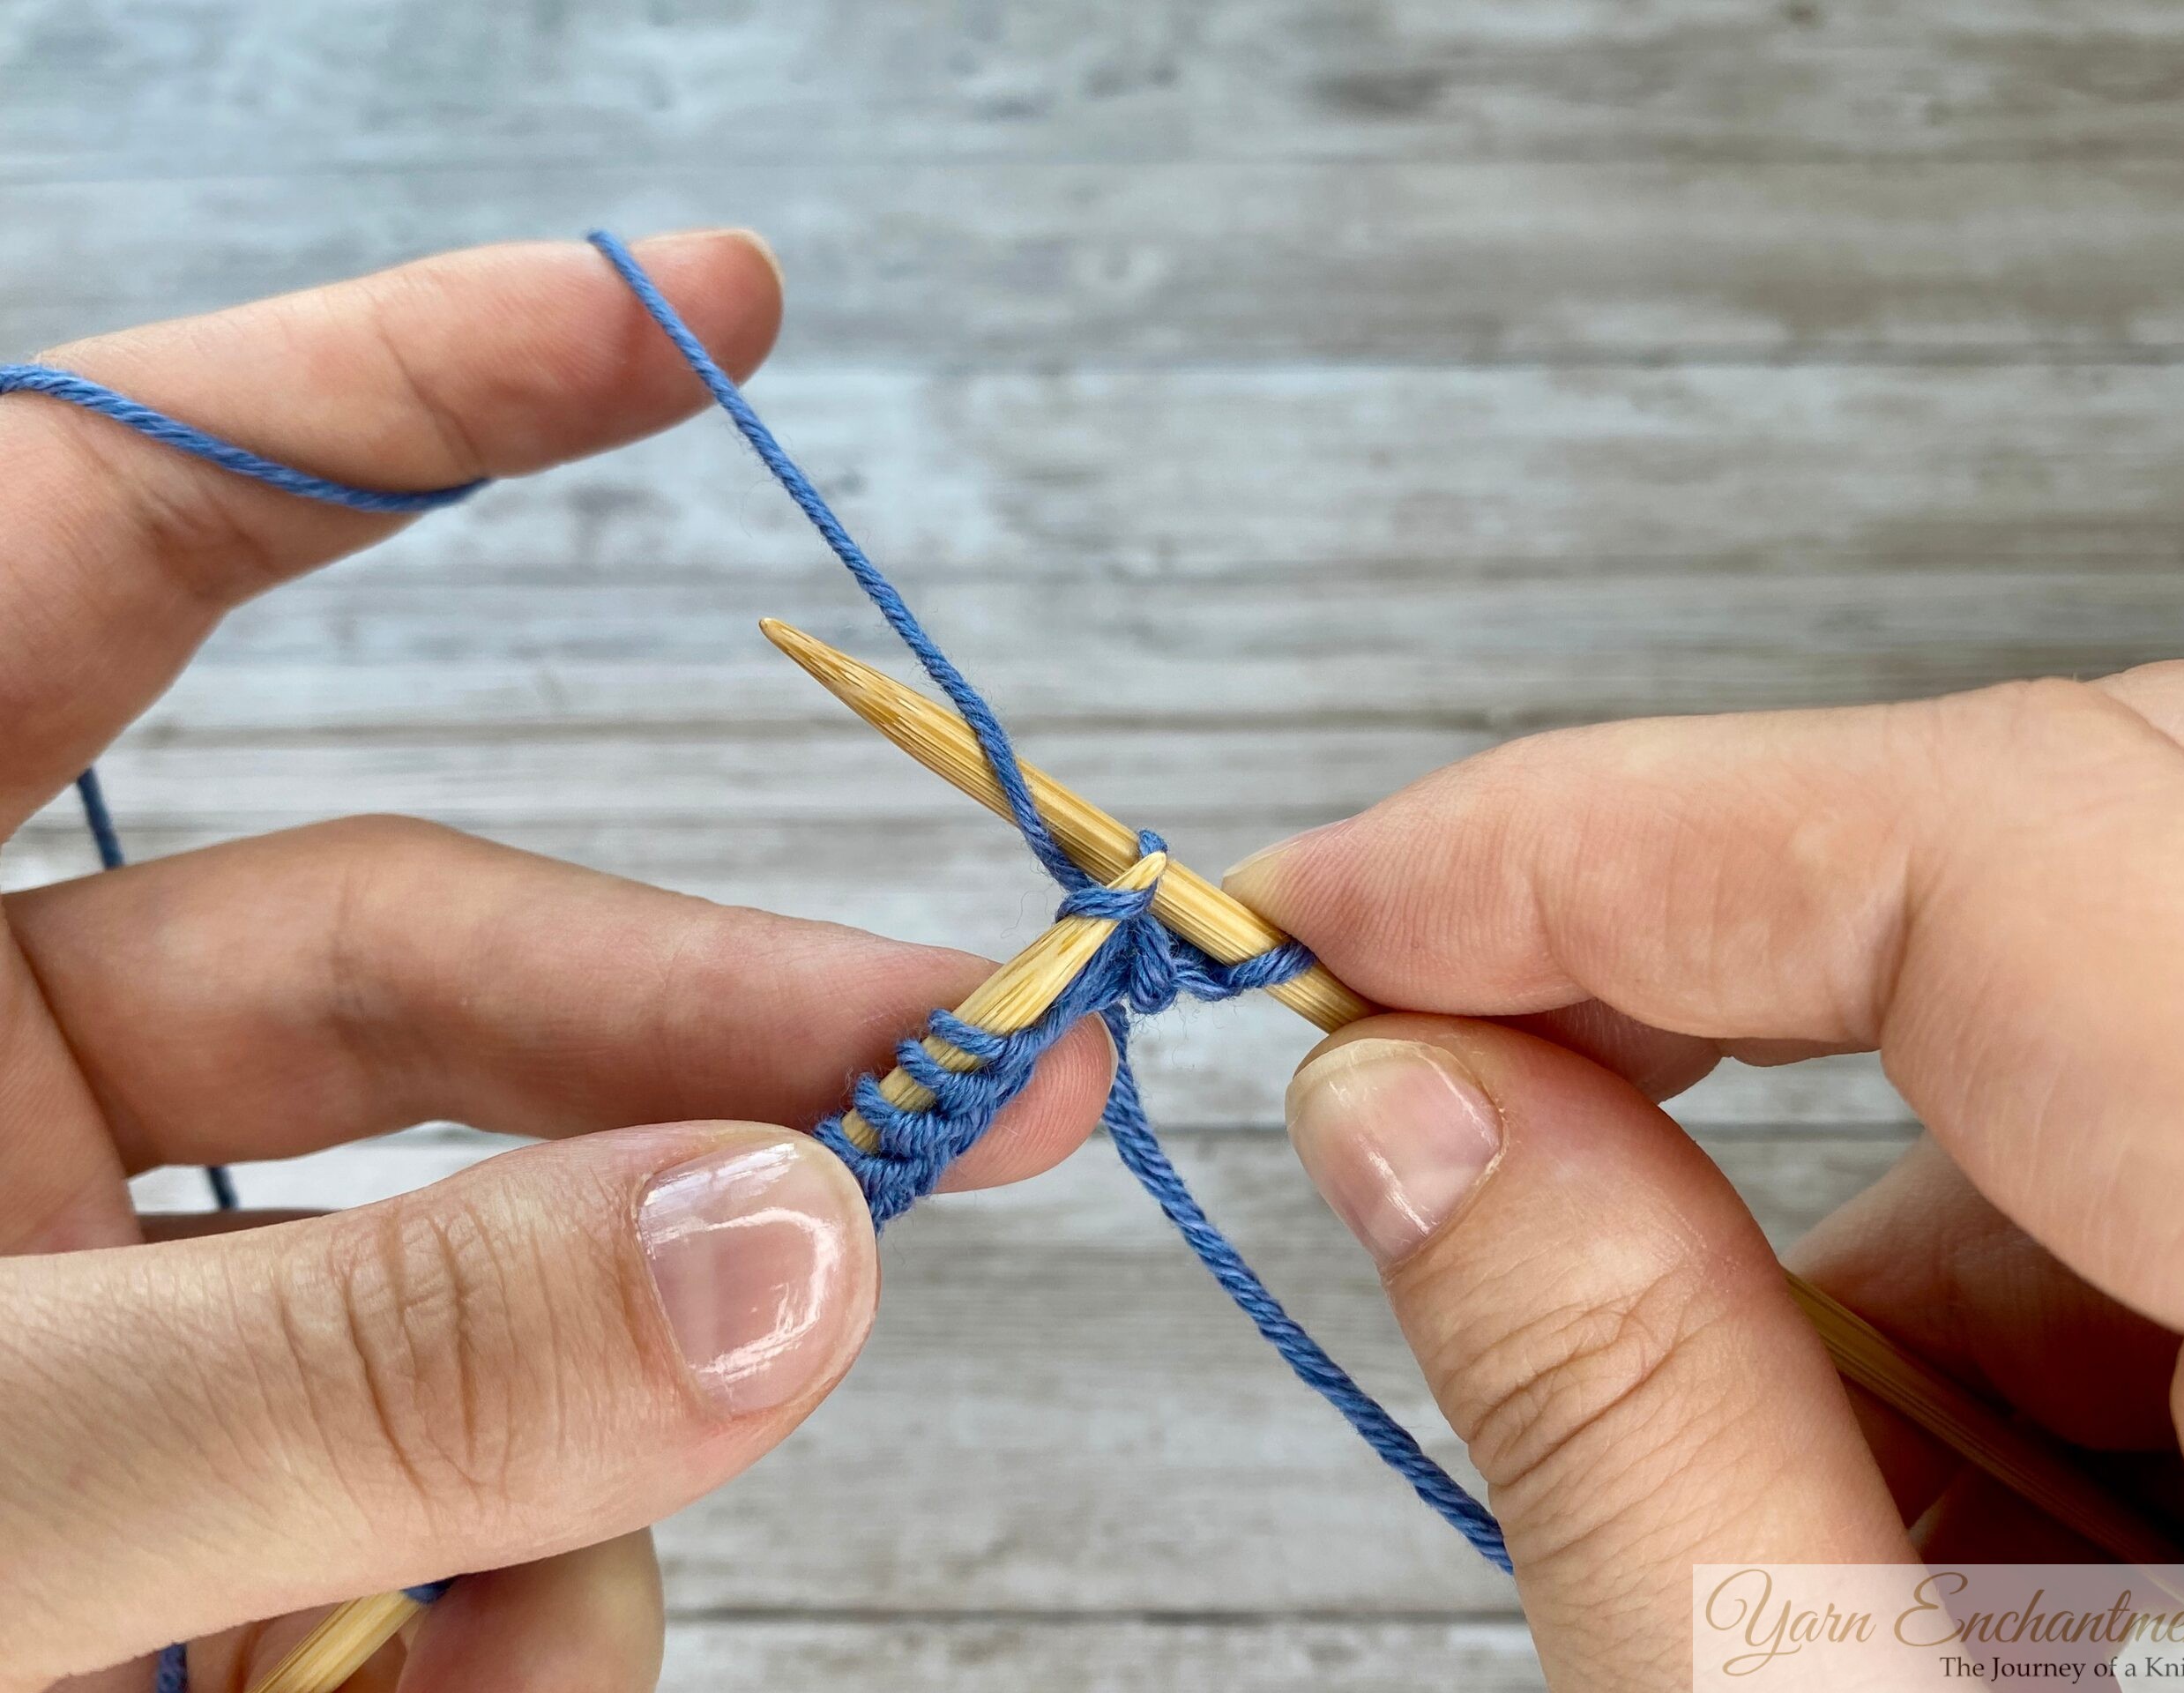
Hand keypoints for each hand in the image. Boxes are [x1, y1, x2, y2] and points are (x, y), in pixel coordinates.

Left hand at [0, 233, 1110, 1691]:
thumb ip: (344, 1367)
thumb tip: (801, 1254)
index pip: (123, 526)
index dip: (418, 390)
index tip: (712, 301)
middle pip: (423, 969)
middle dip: (716, 1049)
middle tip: (1000, 1080)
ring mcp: (69, 1304)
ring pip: (454, 1306)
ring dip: (567, 1480)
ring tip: (525, 1676)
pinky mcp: (143, 1513)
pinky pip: (402, 1519)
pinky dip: (472, 1635)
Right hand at [1223, 666, 2183, 1686]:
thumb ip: (1636, 1432)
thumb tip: (1409, 1111)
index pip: (1999, 844)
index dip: (1609, 833)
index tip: (1343, 911)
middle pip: (2068, 834)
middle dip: (1701, 949)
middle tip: (1440, 1060)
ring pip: (2116, 1003)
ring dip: (1868, 1201)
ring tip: (1776, 1493)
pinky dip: (2003, 1275)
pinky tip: (1960, 1516)